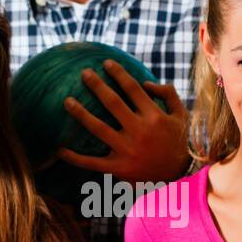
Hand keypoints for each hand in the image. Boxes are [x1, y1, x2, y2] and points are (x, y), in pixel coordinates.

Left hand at [56, 59, 189, 184]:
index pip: (133, 89)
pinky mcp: (119, 168)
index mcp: (154, 116)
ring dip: (81, 114)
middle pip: (113, 103)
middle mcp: (140, 131)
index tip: (106, 63)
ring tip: (67, 101)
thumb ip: (168, 95)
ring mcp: (127, 150)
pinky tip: (60, 149)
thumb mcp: (181, 116)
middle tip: (84, 73)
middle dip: (97, 86)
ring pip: (99, 128)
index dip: (119, 73)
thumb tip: (146, 82)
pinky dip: (75, 157)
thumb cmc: (179, 143)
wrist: (180, 178)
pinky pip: (92, 162)